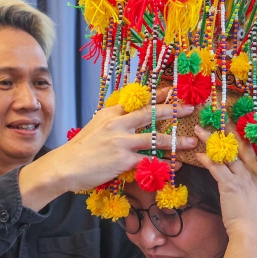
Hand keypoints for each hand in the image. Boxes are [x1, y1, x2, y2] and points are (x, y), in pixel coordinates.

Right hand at [19, 103, 196, 210]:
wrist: (65, 167)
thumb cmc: (81, 150)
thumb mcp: (95, 127)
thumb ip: (114, 121)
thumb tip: (130, 117)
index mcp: (111, 113)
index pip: (138, 100)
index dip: (158, 95)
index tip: (174, 90)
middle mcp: (117, 123)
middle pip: (150, 113)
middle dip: (172, 109)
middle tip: (190, 108)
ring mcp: (121, 141)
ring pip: (155, 138)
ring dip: (176, 141)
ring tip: (191, 142)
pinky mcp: (123, 159)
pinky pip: (150, 161)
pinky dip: (165, 164)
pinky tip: (176, 166)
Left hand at [193, 125, 256, 240]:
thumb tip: (248, 183)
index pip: (251, 148)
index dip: (241, 133)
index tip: (232, 122)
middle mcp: (255, 172)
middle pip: (239, 144)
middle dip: (227, 128)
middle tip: (217, 113)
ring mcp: (243, 178)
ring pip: (225, 153)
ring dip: (211, 140)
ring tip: (199, 129)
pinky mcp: (231, 186)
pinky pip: (216, 168)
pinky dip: (207, 160)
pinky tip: (198, 154)